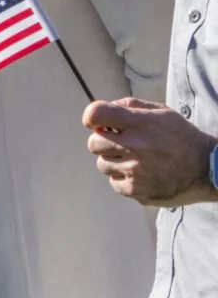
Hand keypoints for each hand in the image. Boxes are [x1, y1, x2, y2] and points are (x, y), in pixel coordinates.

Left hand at [84, 98, 217, 206]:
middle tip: (122, 144)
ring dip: (114, 162)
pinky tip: (142, 174)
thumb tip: (99, 113)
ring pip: (102, 164)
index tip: (97, 123)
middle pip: (93, 143)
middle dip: (104, 142)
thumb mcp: (161, 113)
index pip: (96, 114)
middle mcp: (135, 145)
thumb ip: (129, 106)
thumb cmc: (181, 137)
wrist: (208, 168)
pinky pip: (113, 183)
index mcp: (140, 123)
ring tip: (137, 160)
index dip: (91, 118)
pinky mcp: (136, 190)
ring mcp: (135, 170)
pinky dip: (124, 179)